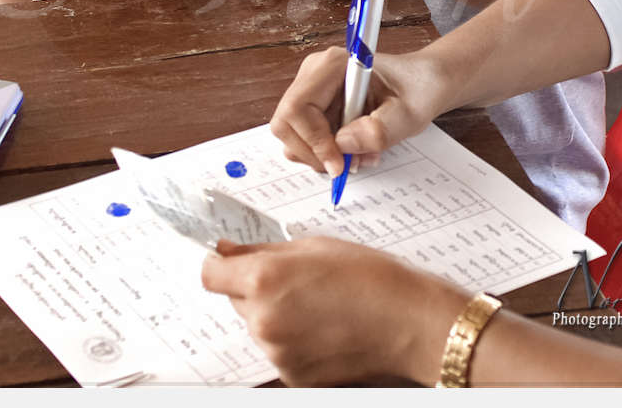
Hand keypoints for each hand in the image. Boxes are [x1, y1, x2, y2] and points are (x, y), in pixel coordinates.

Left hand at [201, 237, 462, 385]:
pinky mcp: (294, 376)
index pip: (210, 274)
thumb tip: (227, 251)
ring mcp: (278, 352)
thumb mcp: (313, 246)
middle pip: (235, 300)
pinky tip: (325, 328)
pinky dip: (293, 340)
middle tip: (297, 281)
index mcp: (264, 280)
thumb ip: (262, 250)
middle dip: (256, 288)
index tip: (230, 260)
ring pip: (258, 326)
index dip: (221, 264)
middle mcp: (264, 320)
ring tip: (319, 305)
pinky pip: (279, 350)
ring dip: (275, 315)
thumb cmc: (371, 278)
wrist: (411, 323)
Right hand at [269, 45, 450, 176]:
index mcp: (332, 65)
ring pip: (293, 136)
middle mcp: (314, 75)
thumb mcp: (409, 113)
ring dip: (323, 156)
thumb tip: (342, 144)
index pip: (298, 107)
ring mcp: (312, 91)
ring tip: (360, 156)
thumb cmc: (418, 88)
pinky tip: (356, 151)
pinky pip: (306, 139)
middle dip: (314, 152)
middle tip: (348, 165)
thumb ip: (379, 129)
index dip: (313, 141)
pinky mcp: (315, 107)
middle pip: (286, 123)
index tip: (339, 164)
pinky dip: (327, 154)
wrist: (423, 83)